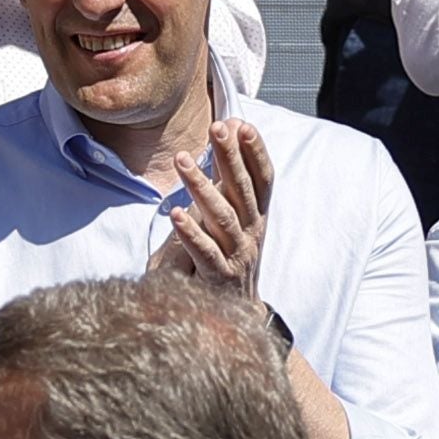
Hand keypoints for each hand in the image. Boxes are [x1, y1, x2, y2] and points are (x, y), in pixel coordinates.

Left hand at [154, 118, 273, 292]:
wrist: (234, 315)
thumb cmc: (227, 257)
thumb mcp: (233, 219)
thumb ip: (229, 182)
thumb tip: (229, 135)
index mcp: (257, 216)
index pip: (262, 178)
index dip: (255, 151)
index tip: (243, 124)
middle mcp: (252, 232)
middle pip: (242, 190)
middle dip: (231, 157)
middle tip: (217, 128)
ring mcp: (237, 255)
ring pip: (221, 216)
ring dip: (201, 186)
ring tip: (182, 159)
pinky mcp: (218, 277)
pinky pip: (204, 251)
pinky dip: (190, 232)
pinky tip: (175, 212)